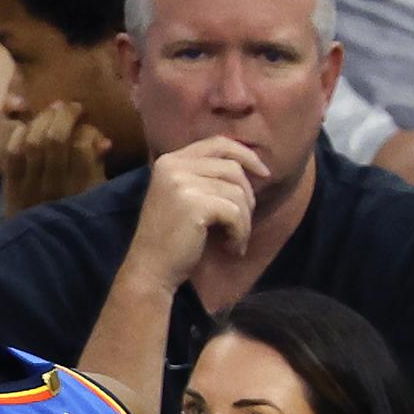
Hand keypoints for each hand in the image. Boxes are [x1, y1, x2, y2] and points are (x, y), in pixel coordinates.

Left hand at [2, 101, 110, 212]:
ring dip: (41, 120)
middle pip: (54, 138)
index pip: (82, 145)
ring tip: (50, 112)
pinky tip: (26, 128)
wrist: (41, 255)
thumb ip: (99, 168)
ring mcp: (30, 187)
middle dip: (63, 115)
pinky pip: (11, 156)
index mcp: (84, 188)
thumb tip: (101, 141)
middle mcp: (56, 185)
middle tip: (69, 107)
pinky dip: (18, 136)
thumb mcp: (99, 198)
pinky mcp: (11, 190)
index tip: (88, 125)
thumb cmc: (77, 223)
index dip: (85, 129)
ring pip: (32, 142)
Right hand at [120, 137, 268, 291]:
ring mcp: (182, 184)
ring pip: (237, 192)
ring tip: (234, 240)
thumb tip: (250, 164)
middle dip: (247, 196)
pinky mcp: (194, 205)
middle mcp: (173, 167)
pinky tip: (231, 248)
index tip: (263, 174)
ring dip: (244, 220)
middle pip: (233, 168)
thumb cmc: (170, 238)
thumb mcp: (182, 196)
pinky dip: (240, 233)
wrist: (149, 270)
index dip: (246, 155)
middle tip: (242, 223)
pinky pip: (235, 212)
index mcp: (169, 161)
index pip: (218, 143)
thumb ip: (203, 175)